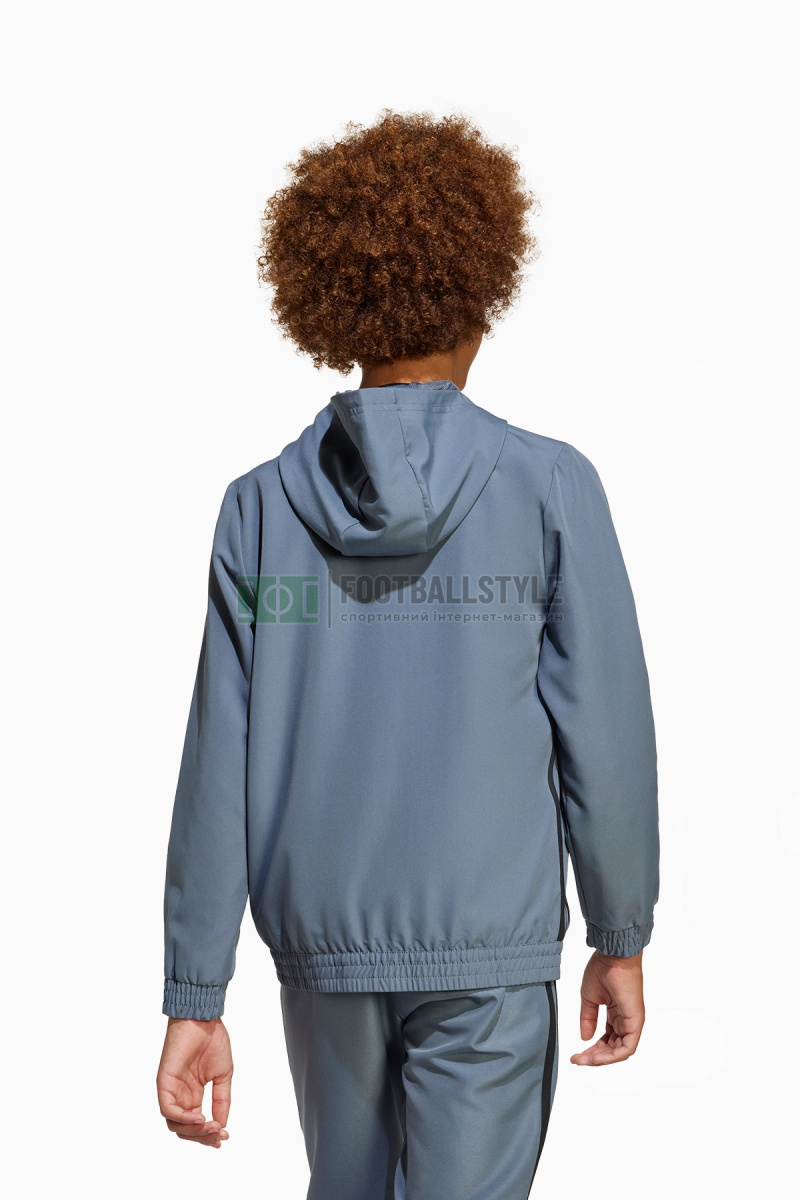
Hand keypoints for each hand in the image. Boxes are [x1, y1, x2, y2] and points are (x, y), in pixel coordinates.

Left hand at [157, 1016, 232, 1147]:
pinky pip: (168, 1109)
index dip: (208, 1136)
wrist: (203, 1020)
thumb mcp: (223, 1075)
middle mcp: (180, 1095)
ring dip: (194, 1131)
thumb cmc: (212, 1040)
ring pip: (174, 1124)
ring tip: (212, 1127)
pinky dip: (183, 1118)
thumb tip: (222, 1125)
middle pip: (184, 1129)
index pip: (196, 1124)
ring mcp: (171, 1090)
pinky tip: (200, 1118)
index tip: (224, 1139)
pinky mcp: (164, 1083)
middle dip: (203, 1137)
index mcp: (193, 1094)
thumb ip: (221, 1100)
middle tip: (220, 1135)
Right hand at [570, 950, 644, 1065]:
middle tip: (578, 1060)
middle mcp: (625, 1020)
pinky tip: (598, 1057)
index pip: (605, 1038)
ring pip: (619, 1052)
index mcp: (616, 1013)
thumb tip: (585, 1038)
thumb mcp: (589, 998)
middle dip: (594, 1057)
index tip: (576, 1054)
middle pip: (611, 1048)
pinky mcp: (635, 1022)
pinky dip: (613, 1056)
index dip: (591, 1049)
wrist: (613, 956)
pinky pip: (627, 1048)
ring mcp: (631, 1022)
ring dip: (601, 1059)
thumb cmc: (603, 969)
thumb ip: (588, 1019)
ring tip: (584, 1060)